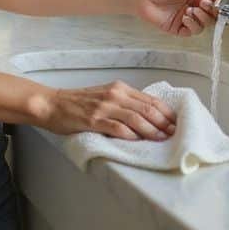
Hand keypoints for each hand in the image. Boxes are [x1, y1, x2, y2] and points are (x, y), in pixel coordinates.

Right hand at [40, 82, 177, 139]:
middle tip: (174, 134)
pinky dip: (130, 135)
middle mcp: (114, 94)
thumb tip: (147, 117)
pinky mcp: (94, 120)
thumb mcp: (104, 96)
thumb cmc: (78, 103)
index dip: (166, 112)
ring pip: (136, 118)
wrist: (52, 104)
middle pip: (147, 108)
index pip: (150, 100)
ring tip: (162, 139)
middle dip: (164, 123)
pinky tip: (138, 141)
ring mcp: (104, 107)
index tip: (176, 124)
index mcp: (119, 88)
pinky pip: (117, 128)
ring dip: (152, 130)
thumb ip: (123, 103)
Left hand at [131, 0, 223, 35]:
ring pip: (205, 24)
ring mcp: (187, 19)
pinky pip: (193, 31)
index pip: (215, 1)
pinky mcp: (179, 29)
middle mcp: (194, 8)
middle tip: (205, 4)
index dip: (220, 2)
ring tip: (191, 9)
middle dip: (212, 10)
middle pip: (213, 15)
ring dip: (202, 17)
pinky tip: (185, 16)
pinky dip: (193, 25)